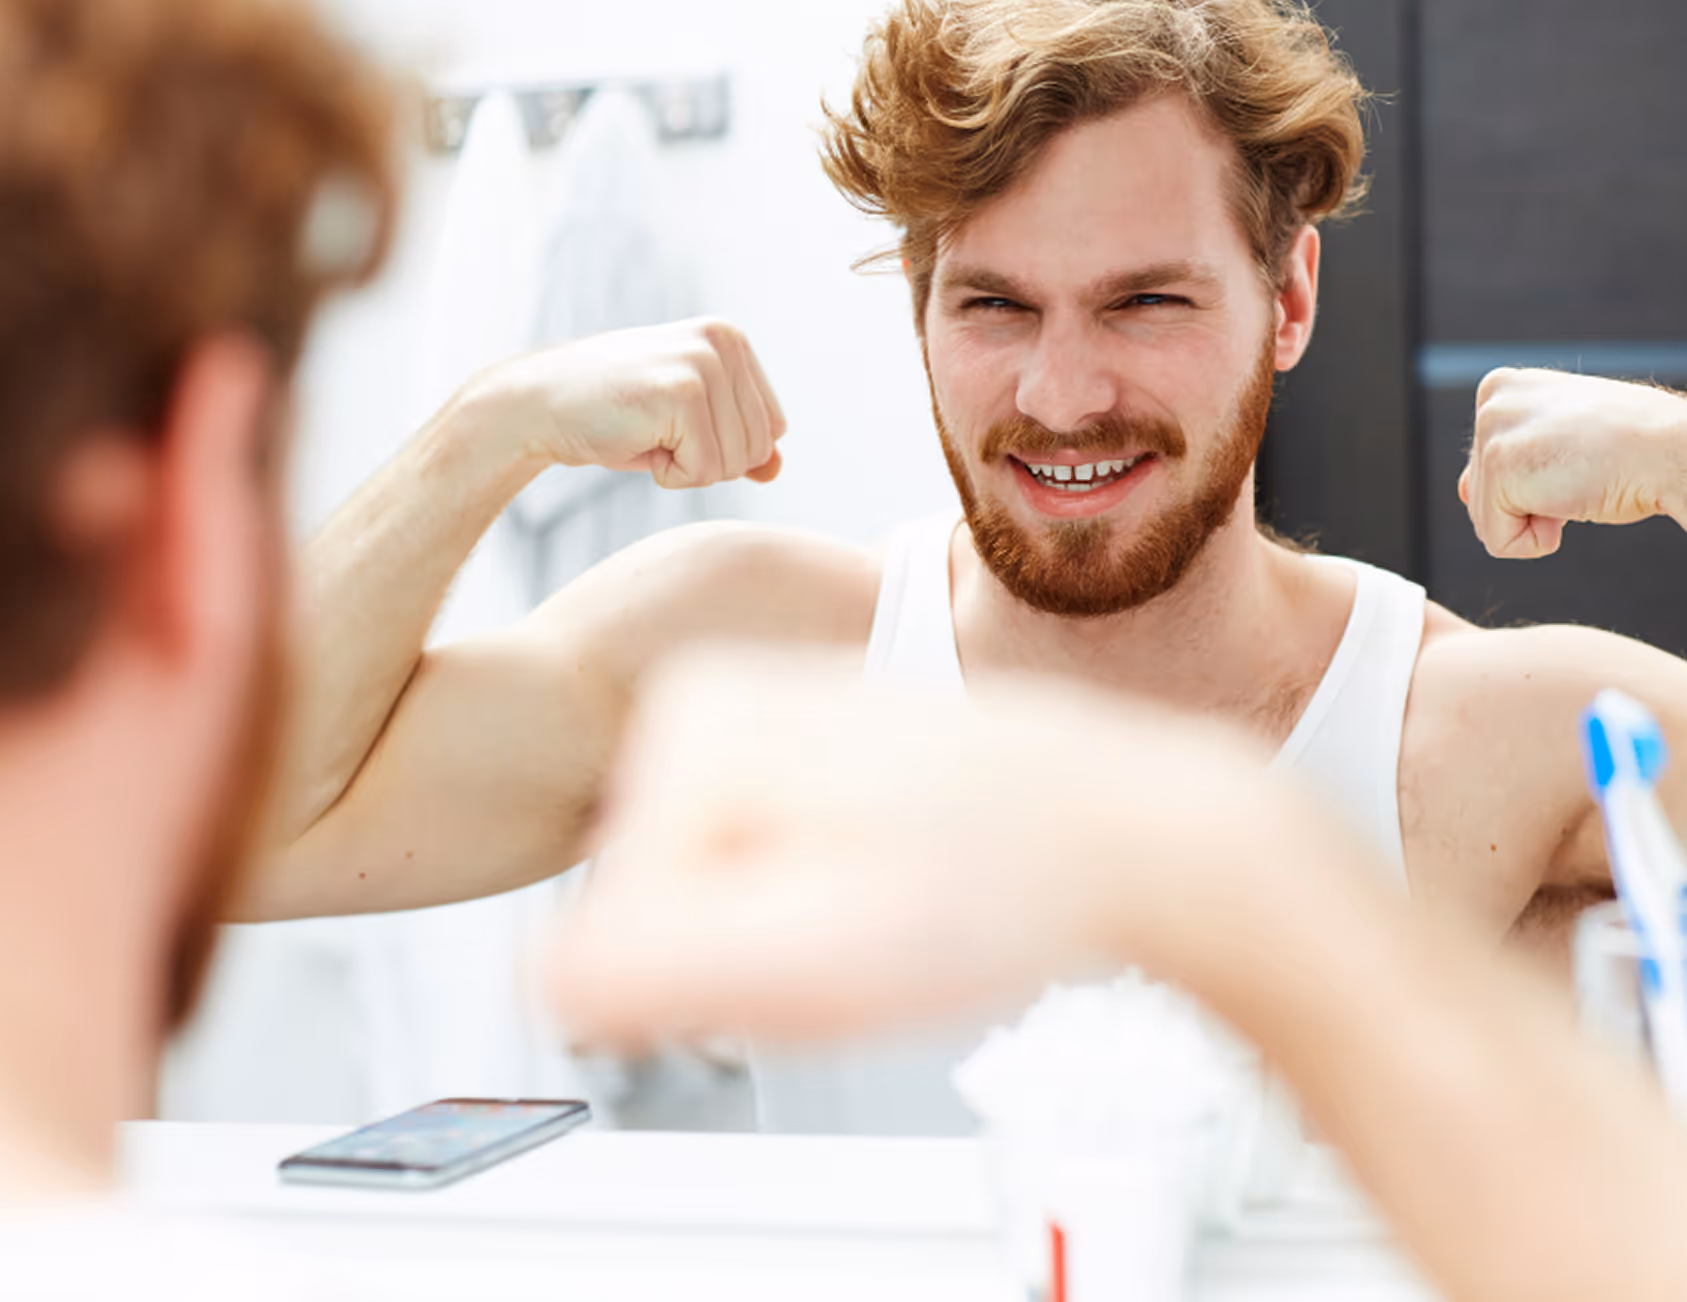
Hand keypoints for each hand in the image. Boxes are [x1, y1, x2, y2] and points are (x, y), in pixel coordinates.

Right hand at [457, 318, 786, 488]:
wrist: (537, 405)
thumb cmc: (611, 415)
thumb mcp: (685, 424)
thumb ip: (737, 441)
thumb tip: (776, 469)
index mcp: (729, 339)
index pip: (773, 427)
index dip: (725, 449)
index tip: (674, 427)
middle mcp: (723, 341)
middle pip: (760, 447)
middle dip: (709, 462)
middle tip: (656, 434)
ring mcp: (704, 363)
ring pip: (737, 463)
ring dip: (688, 469)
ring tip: (645, 434)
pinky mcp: (683, 392)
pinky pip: (705, 470)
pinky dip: (670, 476)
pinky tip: (636, 442)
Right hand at [545, 650, 1272, 1048]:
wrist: (1135, 839)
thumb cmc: (1007, 882)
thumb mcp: (818, 950)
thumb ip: (660, 967)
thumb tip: (551, 979)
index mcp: (698, 725)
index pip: (614, 922)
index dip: (713, 976)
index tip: (821, 945)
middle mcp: (729, 706)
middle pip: (667, 907)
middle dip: (752, 958)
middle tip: (865, 937)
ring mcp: (779, 730)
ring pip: (723, 901)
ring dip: (796, 943)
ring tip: (897, 910)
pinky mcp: (822, 764)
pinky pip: (779, 880)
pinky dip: (832, 916)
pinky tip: (907, 896)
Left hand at [1459, 368, 1686, 557]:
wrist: (1680, 453)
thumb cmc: (1635, 449)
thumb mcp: (1561, 442)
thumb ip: (1508, 460)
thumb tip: (1462, 491)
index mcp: (1503, 386)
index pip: (1487, 468)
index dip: (1535, 484)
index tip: (1581, 457)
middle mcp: (1490, 400)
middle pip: (1481, 495)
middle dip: (1533, 504)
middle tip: (1584, 472)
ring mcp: (1492, 431)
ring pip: (1487, 521)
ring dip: (1537, 522)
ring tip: (1580, 483)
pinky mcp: (1499, 468)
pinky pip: (1497, 542)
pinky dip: (1536, 543)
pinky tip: (1573, 505)